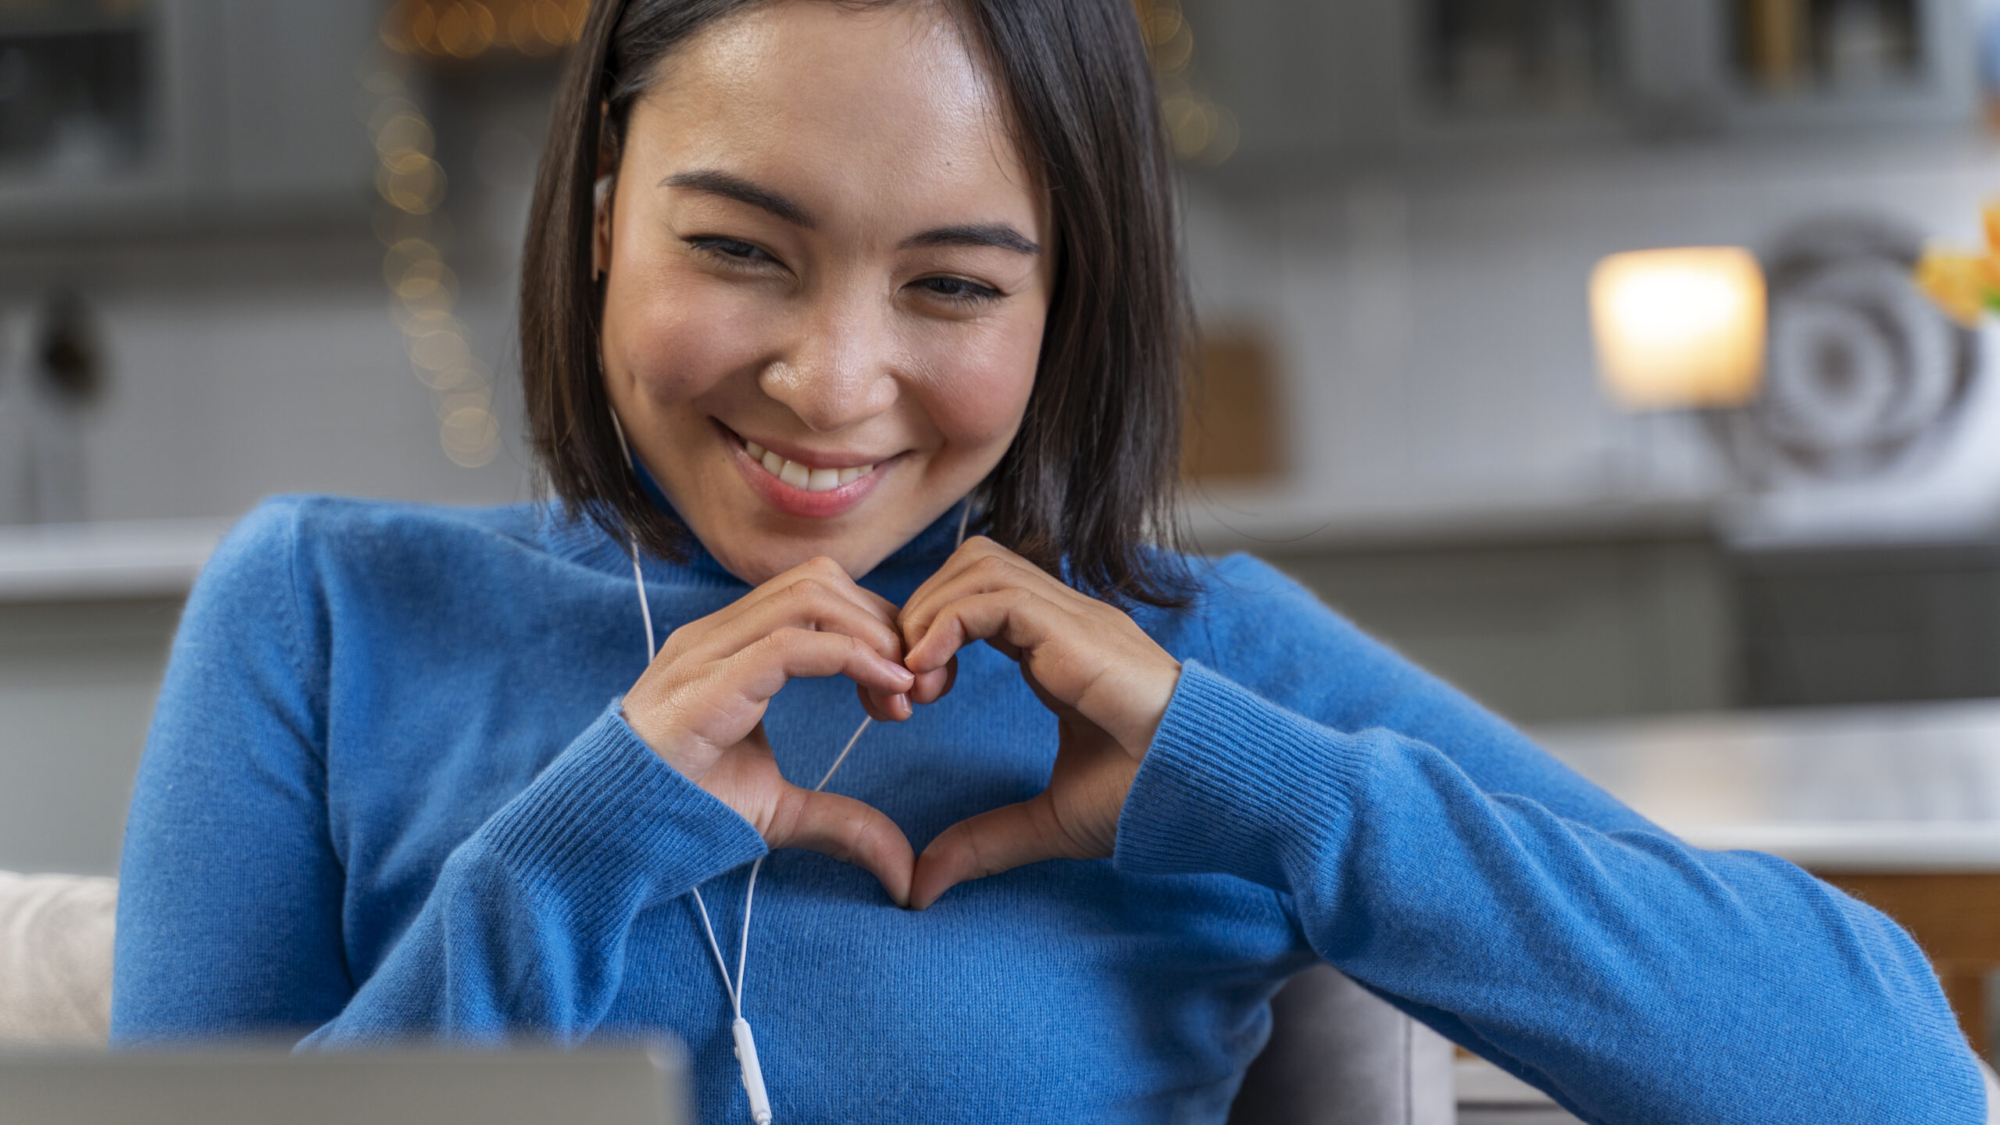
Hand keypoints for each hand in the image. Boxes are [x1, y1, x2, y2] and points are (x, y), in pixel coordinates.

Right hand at [621, 557, 918, 904]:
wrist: (603, 843)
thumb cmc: (678, 817)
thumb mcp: (778, 814)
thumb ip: (841, 824)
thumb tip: (903, 872)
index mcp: (729, 647)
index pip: (817, 595)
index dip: (875, 630)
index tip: (907, 693)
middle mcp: (717, 636)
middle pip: (823, 581)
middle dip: (883, 625)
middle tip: (916, 691)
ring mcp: (706, 653)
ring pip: (811, 595)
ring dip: (873, 636)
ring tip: (901, 694)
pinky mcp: (706, 685)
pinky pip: (790, 643)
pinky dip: (852, 658)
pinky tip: (886, 693)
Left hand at [897, 538, 1181, 908]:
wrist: (1210, 786)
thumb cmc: (1149, 796)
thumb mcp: (1050, 821)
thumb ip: (986, 841)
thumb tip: (922, 884)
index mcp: (1058, 648)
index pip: (976, 599)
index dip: (928, 635)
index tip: (906, 701)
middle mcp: (1063, 619)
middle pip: (968, 565)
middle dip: (917, 614)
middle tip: (900, 689)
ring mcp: (1072, 616)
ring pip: (976, 564)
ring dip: (928, 614)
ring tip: (915, 684)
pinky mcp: (1075, 628)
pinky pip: (993, 596)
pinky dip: (947, 624)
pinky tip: (931, 675)